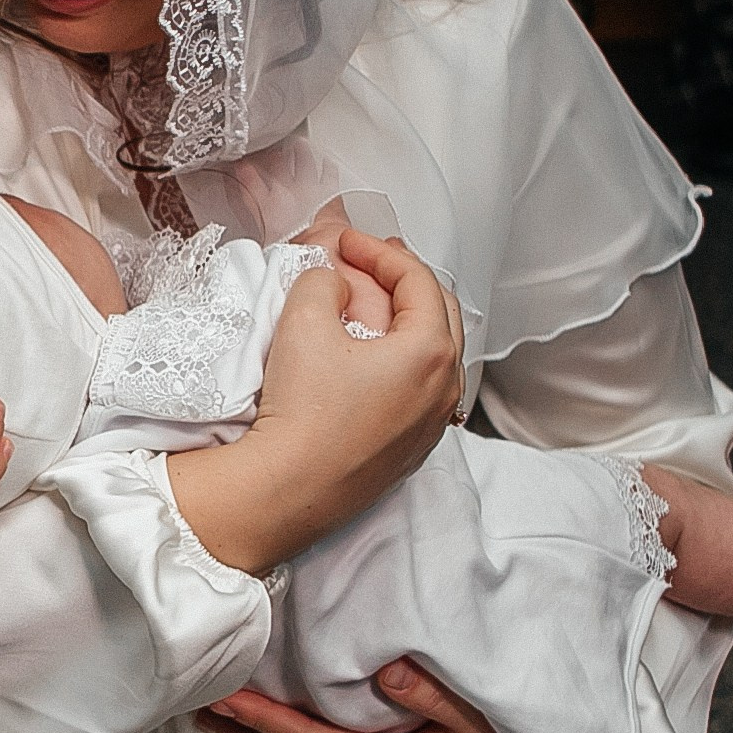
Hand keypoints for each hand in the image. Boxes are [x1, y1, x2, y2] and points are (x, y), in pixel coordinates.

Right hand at [168, 230, 462, 574]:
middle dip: (403, 281)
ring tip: (367, 306)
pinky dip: (401, 361)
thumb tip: (336, 282)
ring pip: (433, 354)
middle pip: (439, 314)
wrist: (288, 489)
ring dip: (404, 322)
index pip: (417, 280)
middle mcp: (445, 389)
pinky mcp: (411, 449)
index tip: (348, 243)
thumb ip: (324, 280)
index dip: (380, 251)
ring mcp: (432, 423)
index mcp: (431, 352)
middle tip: (369, 262)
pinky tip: (368, 359)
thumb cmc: (301, 410)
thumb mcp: (303, 321)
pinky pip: (420, 390)